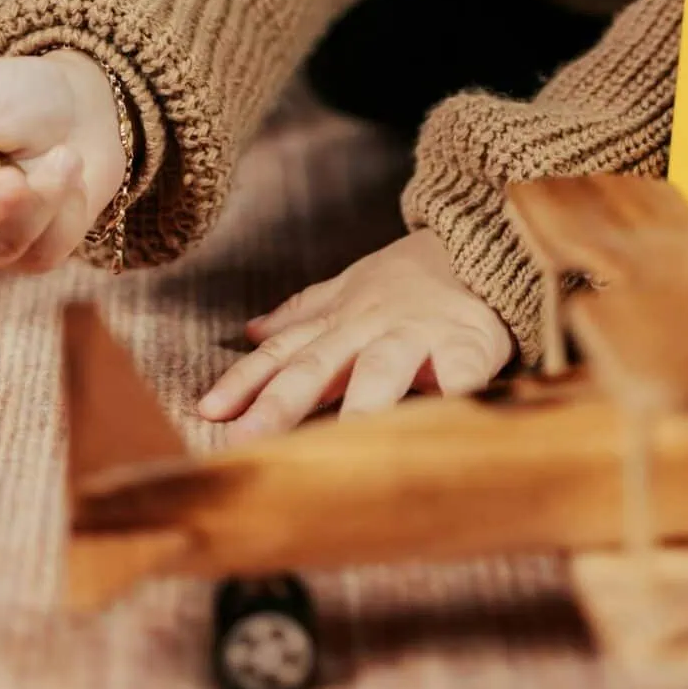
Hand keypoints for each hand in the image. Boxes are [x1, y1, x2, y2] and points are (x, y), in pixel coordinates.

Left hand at [196, 231, 511, 440]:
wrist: (481, 241)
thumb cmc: (412, 277)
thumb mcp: (351, 287)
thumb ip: (303, 313)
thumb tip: (250, 331)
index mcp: (340, 321)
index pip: (282, 353)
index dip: (244, 381)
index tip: (207, 412)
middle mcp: (369, 328)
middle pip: (318, 367)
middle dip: (280, 404)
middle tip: (246, 442)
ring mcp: (418, 335)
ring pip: (382, 369)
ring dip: (360, 406)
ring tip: (340, 447)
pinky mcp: (468, 344)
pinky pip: (460, 373)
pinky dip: (454, 395)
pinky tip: (443, 426)